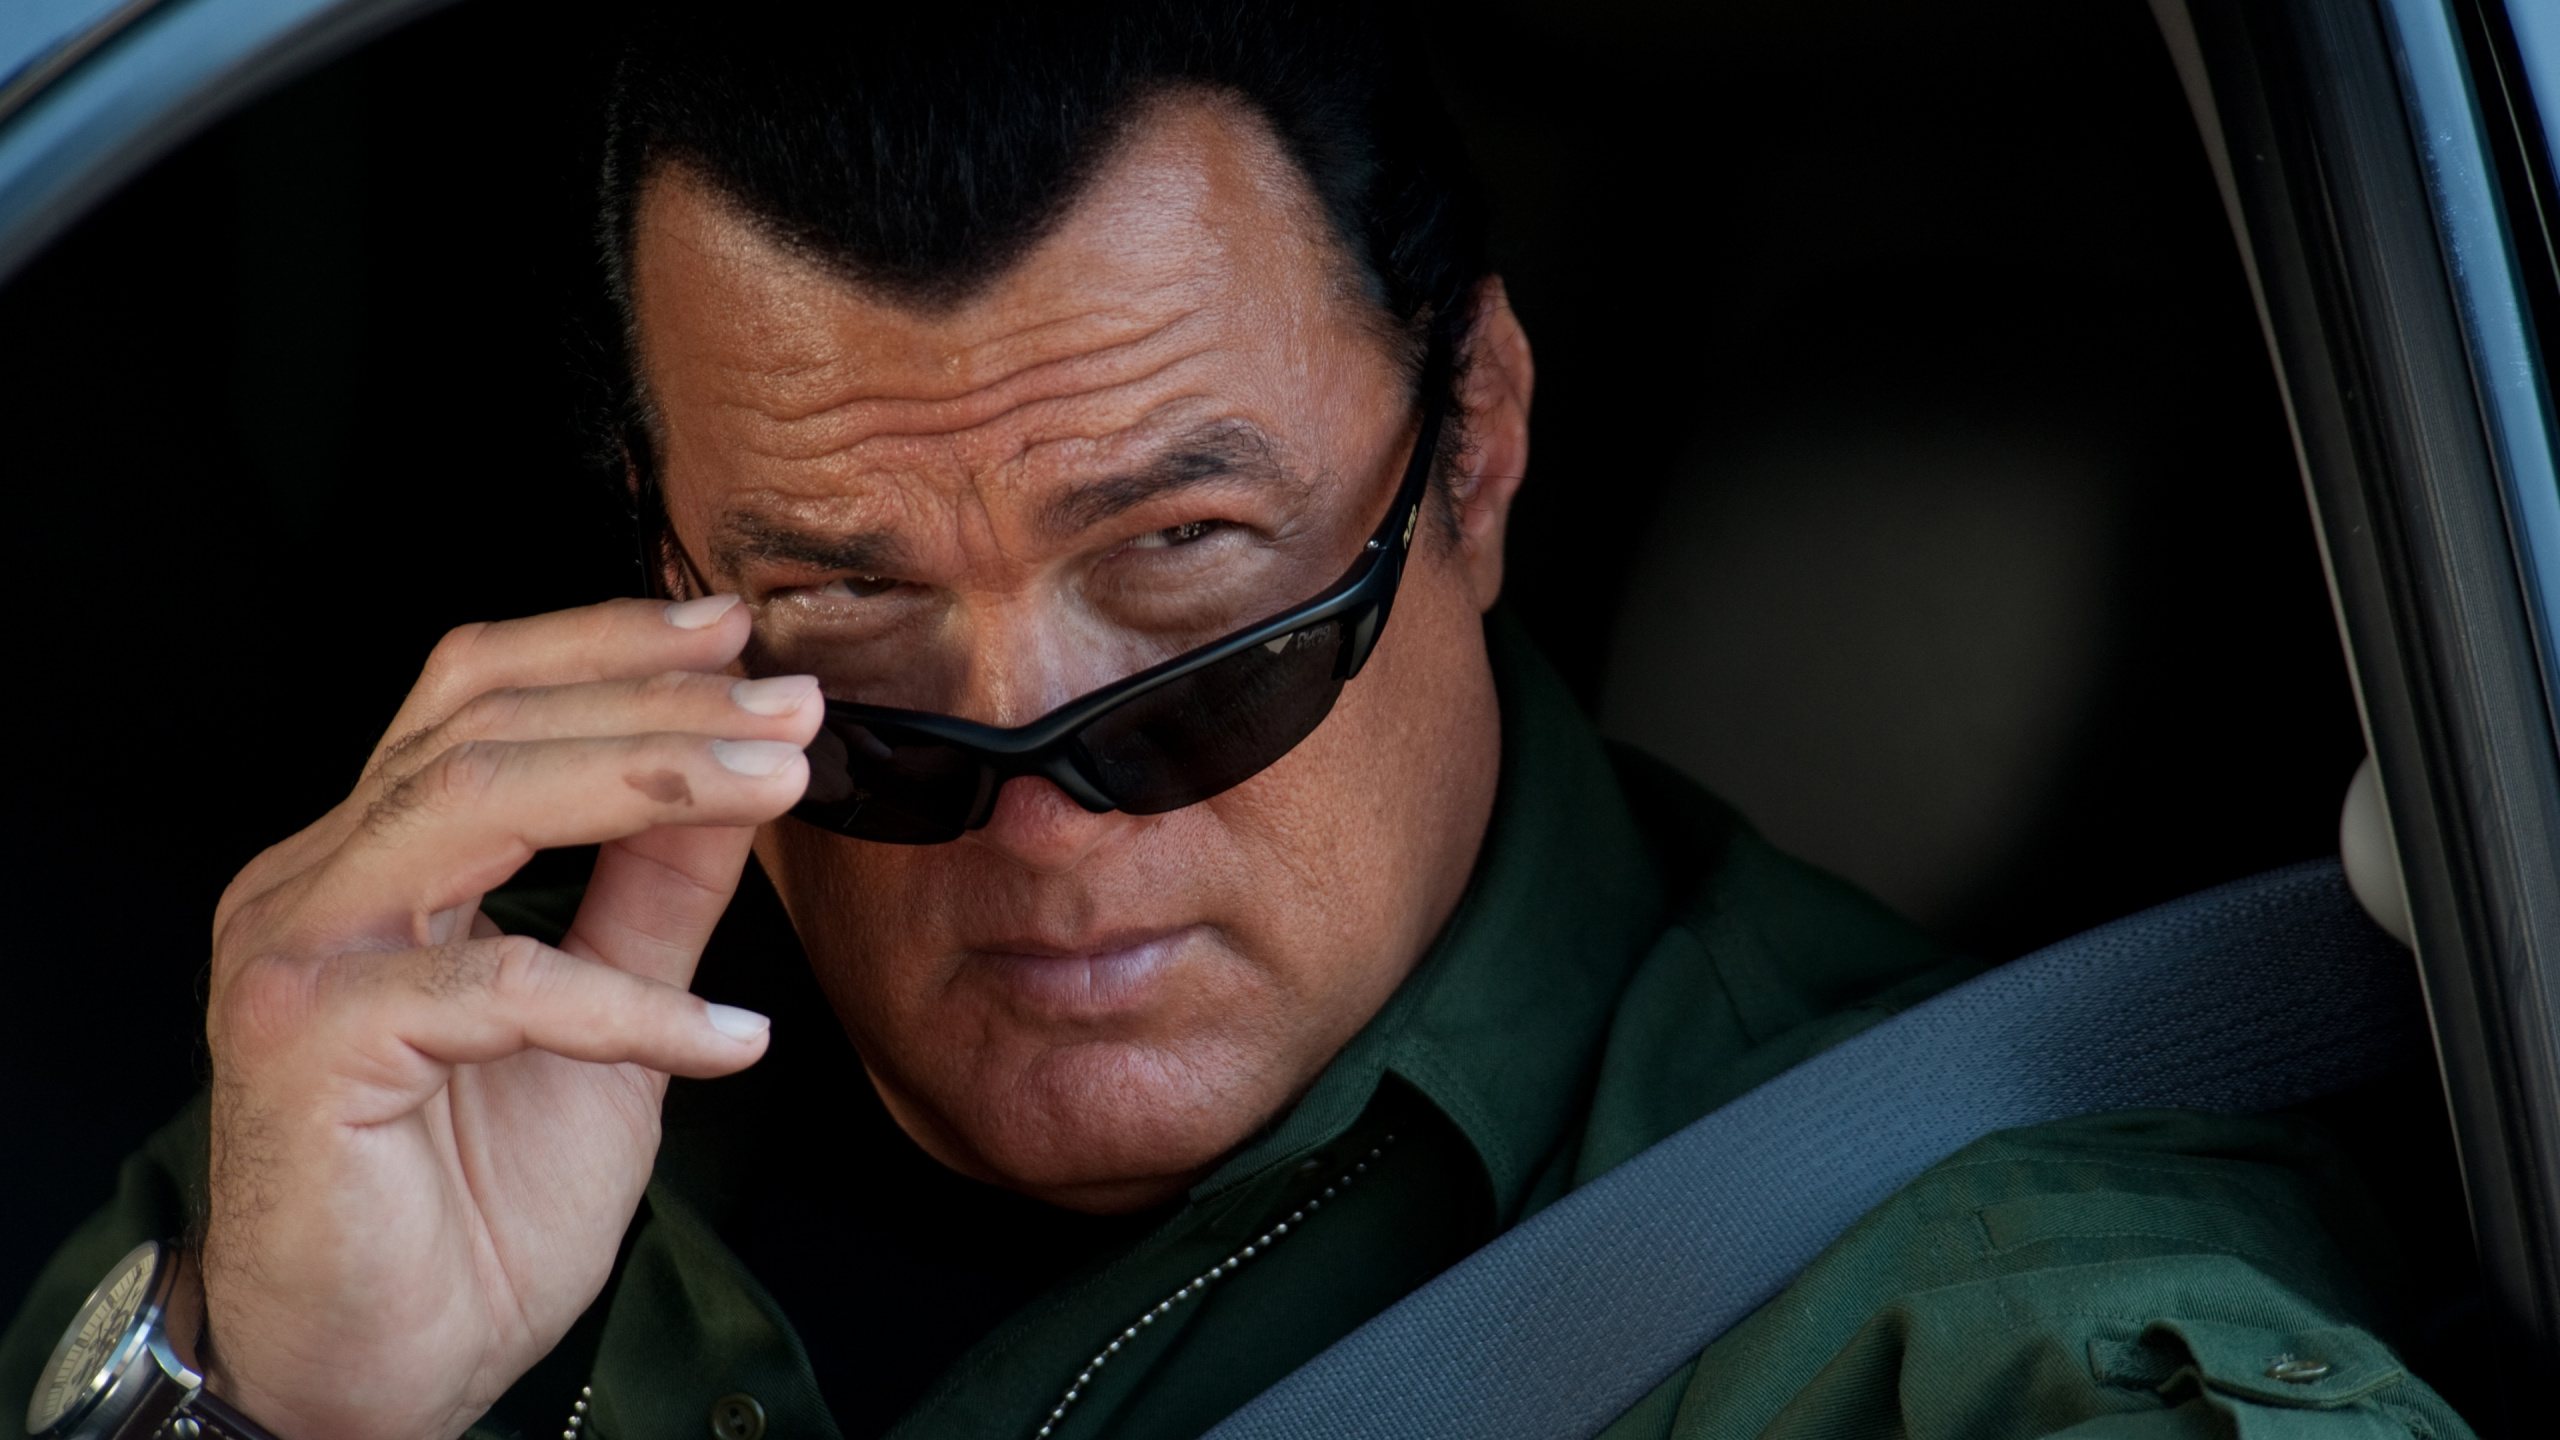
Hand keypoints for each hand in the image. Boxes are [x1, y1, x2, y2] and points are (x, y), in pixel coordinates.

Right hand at [200, 596, 819, 1439]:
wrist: (380, 1372)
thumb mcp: (606, 1024)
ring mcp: (294, 951)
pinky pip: (493, 988)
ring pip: (470, 801)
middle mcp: (312, 880)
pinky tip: (732, 1036)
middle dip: (654, 702)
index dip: (605, 646)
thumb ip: (652, 896)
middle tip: (789, 706)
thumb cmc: (472, 1209)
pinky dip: (628, 1006)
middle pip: (481, 725)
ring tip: (778, 788)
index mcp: (370, 857)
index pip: (476, 694)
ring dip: (646, 781)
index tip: (738, 632)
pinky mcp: (302, 1041)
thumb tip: (740, 773)